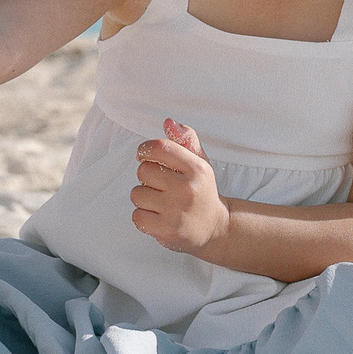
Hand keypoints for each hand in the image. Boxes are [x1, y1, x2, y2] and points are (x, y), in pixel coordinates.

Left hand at [130, 117, 230, 257]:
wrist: (215, 228)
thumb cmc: (202, 190)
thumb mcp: (200, 162)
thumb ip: (185, 139)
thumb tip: (168, 122)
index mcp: (197, 168)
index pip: (160, 148)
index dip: (145, 149)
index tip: (144, 154)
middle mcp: (187, 189)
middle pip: (143, 170)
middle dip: (147, 176)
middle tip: (160, 184)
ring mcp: (177, 212)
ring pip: (137, 194)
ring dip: (144, 197)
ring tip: (160, 201)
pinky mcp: (167, 231)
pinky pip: (137, 216)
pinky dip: (143, 216)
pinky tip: (158, 216)